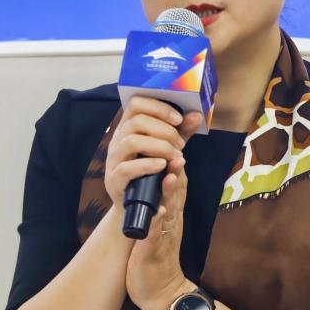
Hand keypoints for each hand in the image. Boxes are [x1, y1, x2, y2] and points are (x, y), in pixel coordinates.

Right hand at [103, 96, 191, 210]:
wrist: (139, 205)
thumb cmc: (153, 172)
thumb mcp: (169, 150)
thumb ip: (181, 134)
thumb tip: (197, 116)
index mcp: (129, 127)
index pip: (136, 103)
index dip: (159, 107)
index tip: (179, 119)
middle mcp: (118, 139)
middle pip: (137, 121)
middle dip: (165, 131)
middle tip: (180, 146)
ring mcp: (113, 159)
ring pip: (131, 141)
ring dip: (159, 147)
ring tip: (175, 157)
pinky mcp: (114, 180)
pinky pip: (127, 168)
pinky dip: (148, 165)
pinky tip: (162, 166)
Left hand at [126, 152, 196, 309]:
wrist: (163, 293)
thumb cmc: (159, 258)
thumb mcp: (163, 227)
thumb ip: (164, 204)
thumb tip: (164, 180)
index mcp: (172, 216)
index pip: (178, 188)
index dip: (177, 168)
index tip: (175, 148)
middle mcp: (171, 224)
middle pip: (178, 196)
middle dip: (177, 174)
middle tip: (178, 154)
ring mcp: (164, 239)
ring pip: (169, 213)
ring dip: (170, 195)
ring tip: (169, 177)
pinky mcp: (153, 254)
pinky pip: (156, 237)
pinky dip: (156, 224)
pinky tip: (156, 213)